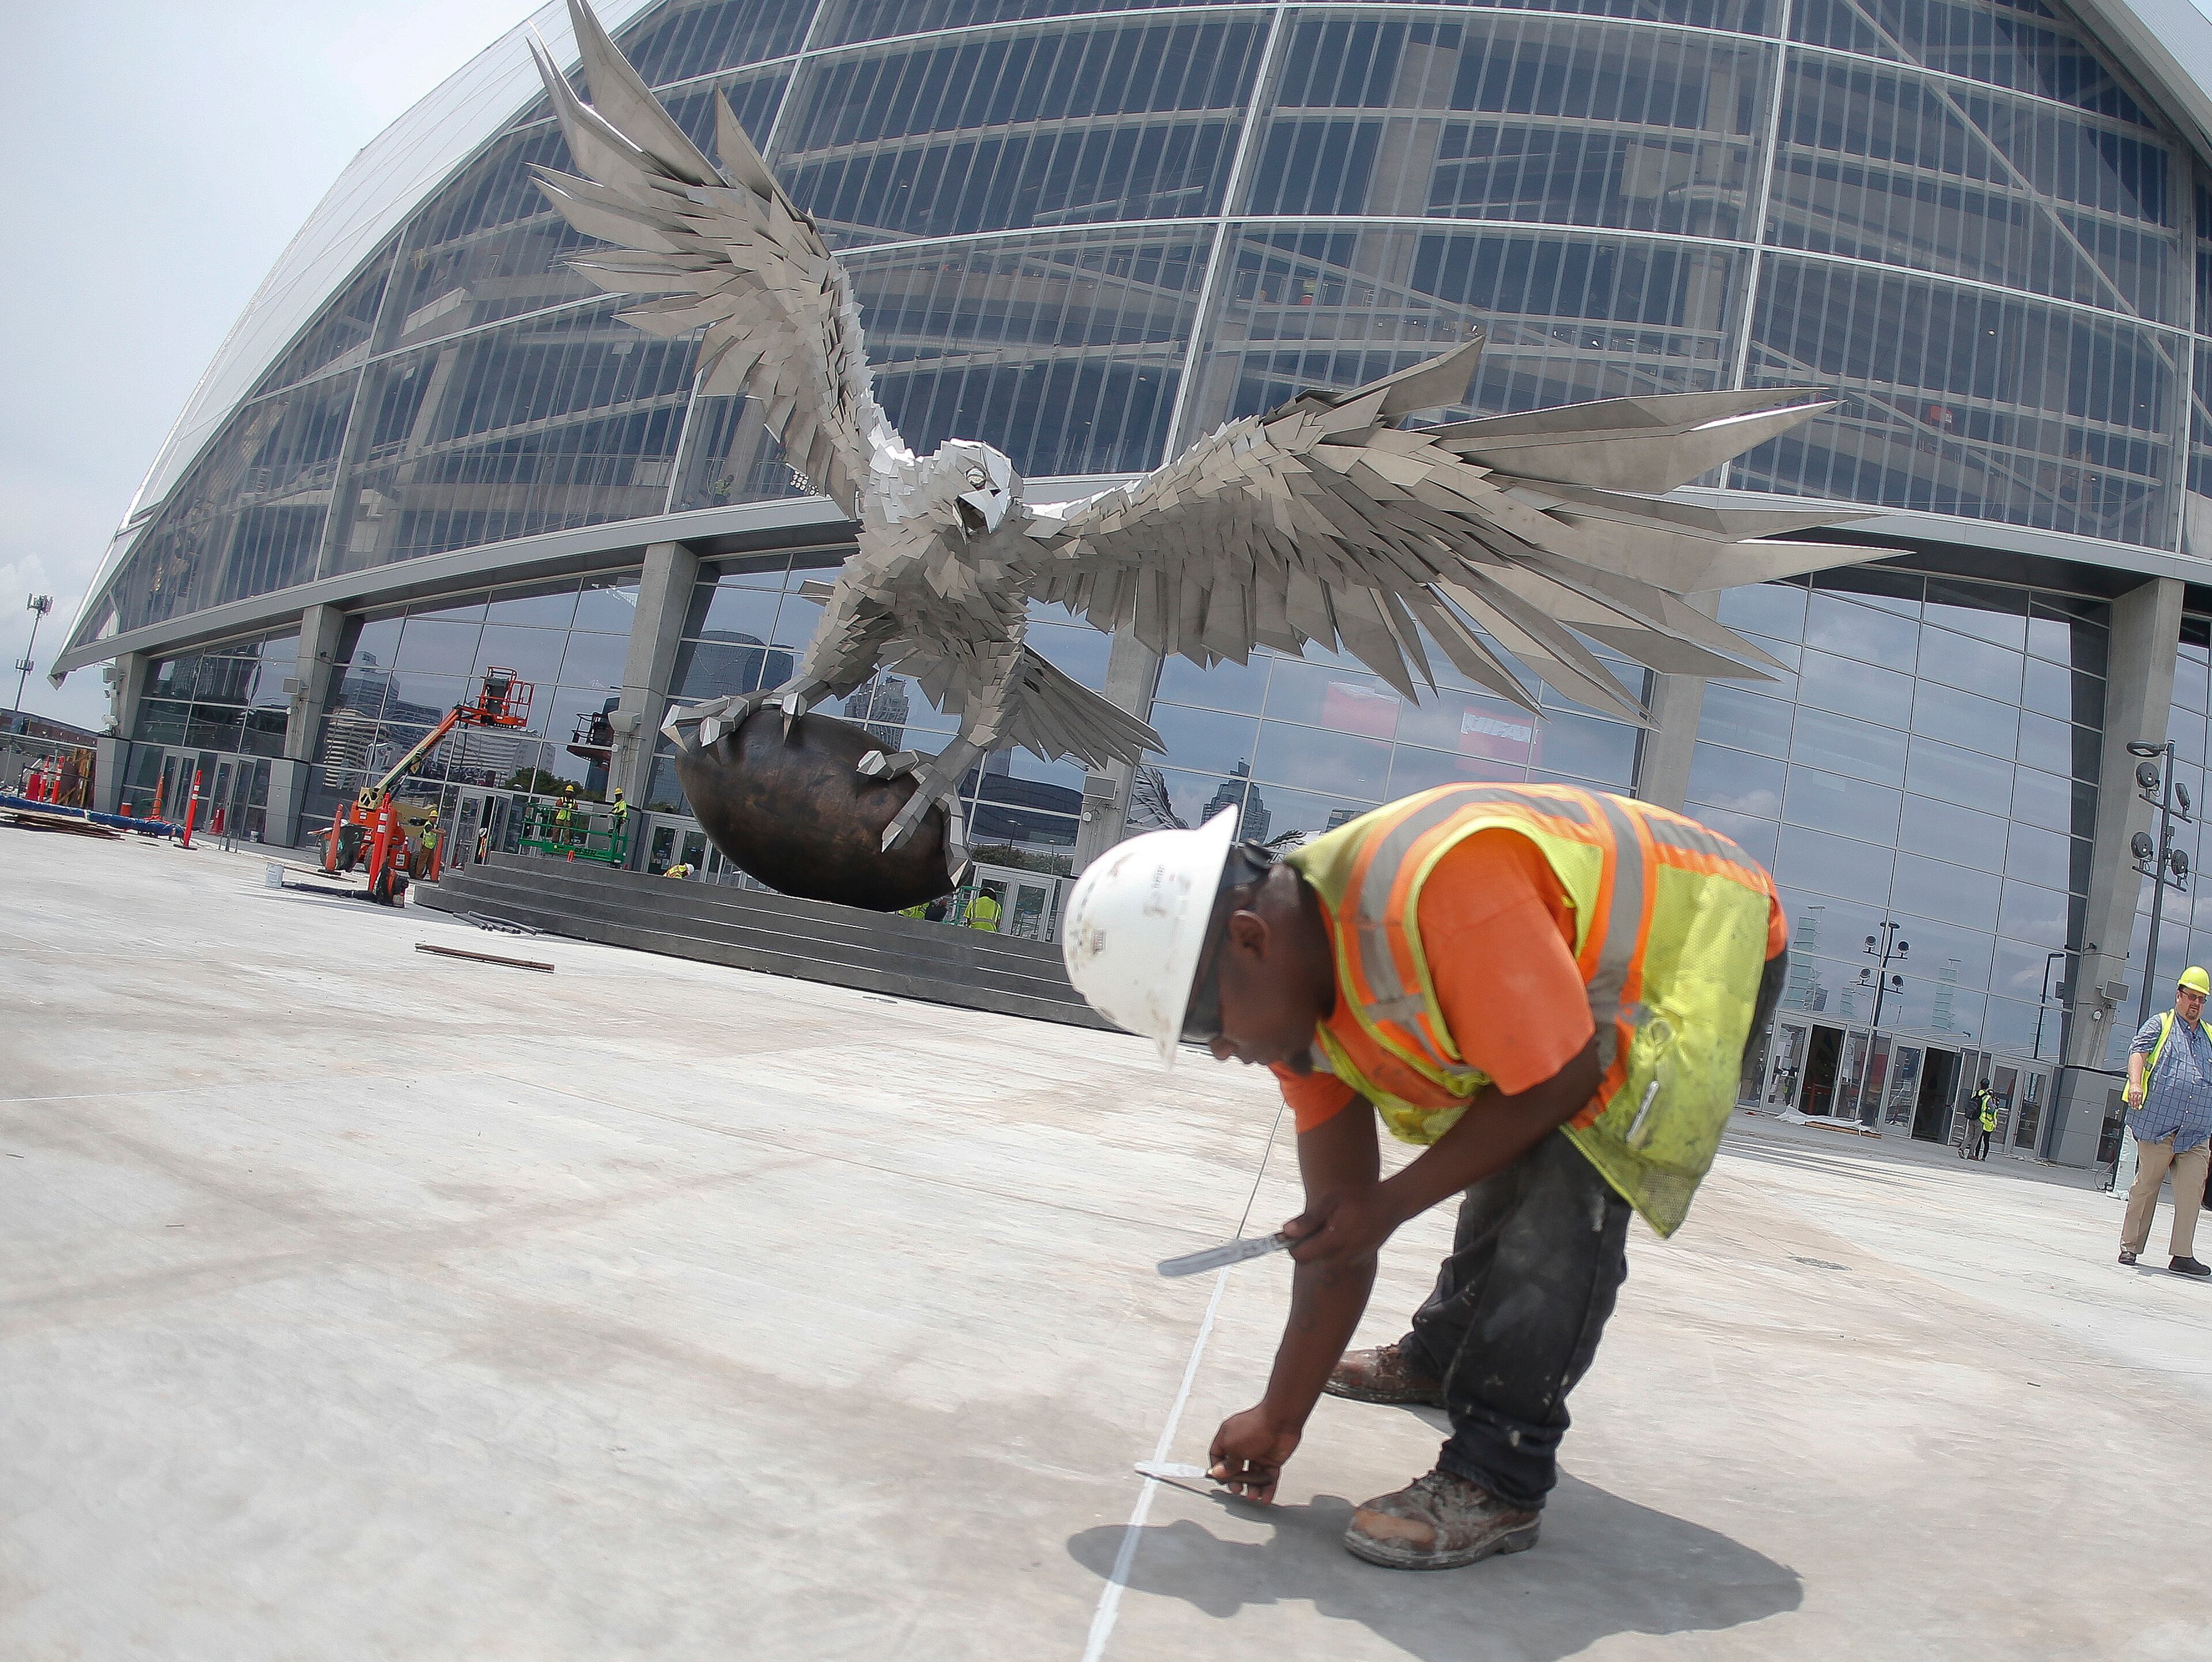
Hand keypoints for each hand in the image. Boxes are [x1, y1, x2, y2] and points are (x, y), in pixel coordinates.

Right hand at [1209, 1406, 1300, 1503]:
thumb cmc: (1255, 1427)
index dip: (1218, 1469)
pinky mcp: (1272, 1459)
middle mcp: (1243, 1445)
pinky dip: (1267, 1488)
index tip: (1221, 1479)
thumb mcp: (1233, 1447)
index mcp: (1229, 1437)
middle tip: (1238, 1489)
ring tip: (1253, 1495)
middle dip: (1237, 1482)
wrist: (1280, 1421)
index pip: (1218, 1456)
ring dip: (1253, 1488)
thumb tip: (1219, 1472)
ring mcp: (1258, 1453)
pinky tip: (1265, 1497)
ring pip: (1253, 1475)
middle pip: (1236, 1469)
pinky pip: (1268, 1477)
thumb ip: (1227, 1463)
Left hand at [1282, 1182, 1401, 1268]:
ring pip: (1325, 1262)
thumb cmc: (1358, 1199)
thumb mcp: (1330, 1202)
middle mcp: (1343, 1257)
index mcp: (1333, 1242)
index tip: (1292, 1234)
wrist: (1391, 1205)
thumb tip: (1285, 1231)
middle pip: (1312, 1261)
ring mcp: (1354, 1260)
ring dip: (1321, 1250)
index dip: (1292, 1246)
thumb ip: (1308, 1219)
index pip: (1301, 1257)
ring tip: (1330, 1229)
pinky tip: (1342, 1234)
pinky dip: (1335, 1251)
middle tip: (1314, 1228)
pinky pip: (1340, 1261)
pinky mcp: (1361, 1260)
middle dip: (1307, 1247)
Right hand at [2125, 1084, 2143, 1107]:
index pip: (2140, 1099)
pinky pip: (2129, 1098)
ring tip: (2132, 1107)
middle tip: (2135, 1108)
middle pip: (2136, 1100)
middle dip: (2135, 1104)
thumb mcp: (2142, 1091)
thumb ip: (2141, 1097)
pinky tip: (2130, 1104)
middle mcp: (2136, 1093)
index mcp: (2140, 1092)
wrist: (2135, 1083)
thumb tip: (2141, 1103)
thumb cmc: (2138, 1087)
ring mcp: (2132, 1093)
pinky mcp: (2129, 1092)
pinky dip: (2129, 1101)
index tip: (2139, 1106)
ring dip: (2132, 1104)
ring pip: (2132, 1099)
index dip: (2139, 1103)